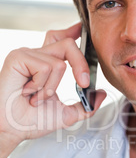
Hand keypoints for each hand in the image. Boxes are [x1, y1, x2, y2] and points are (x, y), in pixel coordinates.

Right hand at [0, 23, 105, 157]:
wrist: (11, 129)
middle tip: (83, 83)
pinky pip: (46, 67)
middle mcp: (38, 56)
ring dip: (51, 88)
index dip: (73, 32)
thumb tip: (102, 94)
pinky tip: (27, 93)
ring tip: (36, 98)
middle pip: (68, 44)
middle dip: (80, 64)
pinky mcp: (18, 57)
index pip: (61, 40)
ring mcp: (28, 55)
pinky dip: (41, 86)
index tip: (82, 28)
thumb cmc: (31, 121)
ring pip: (59, 63)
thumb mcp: (66, 114)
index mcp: (46, 65)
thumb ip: (85, 105)